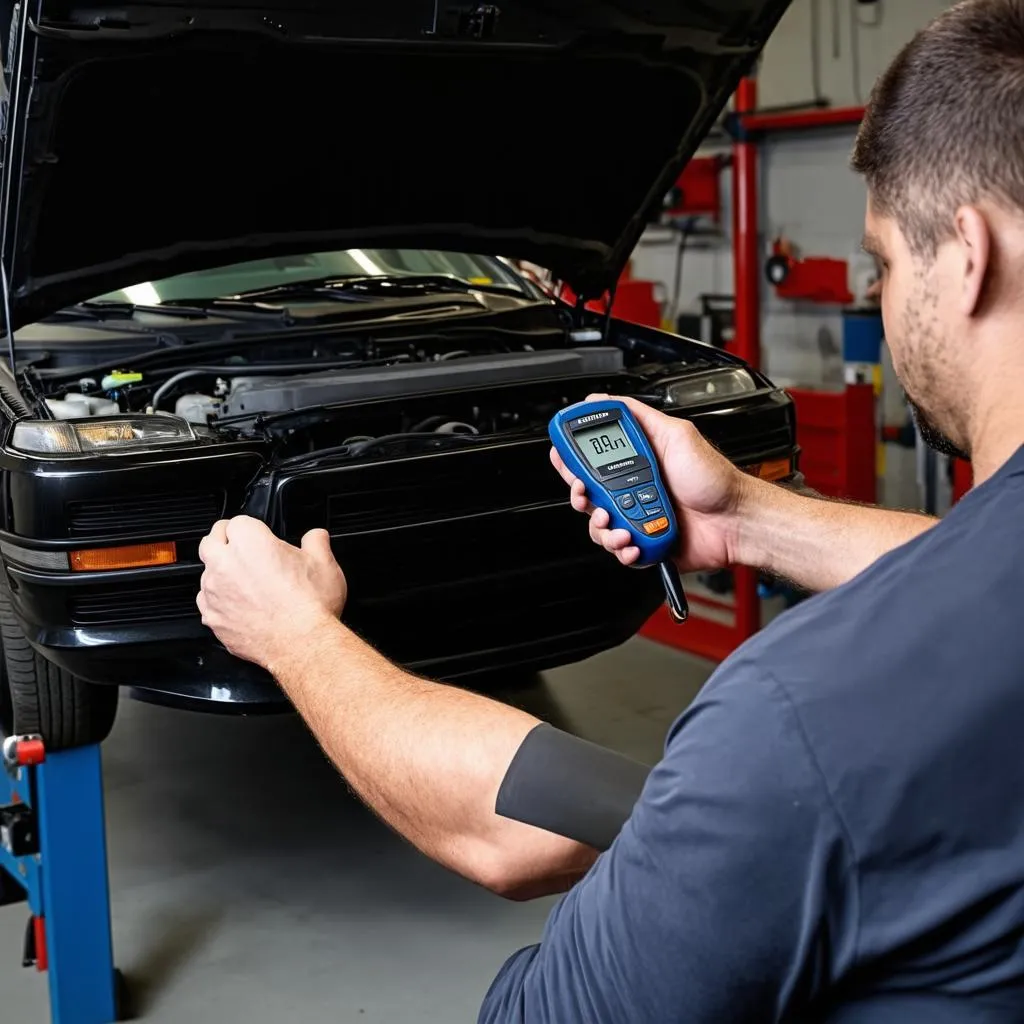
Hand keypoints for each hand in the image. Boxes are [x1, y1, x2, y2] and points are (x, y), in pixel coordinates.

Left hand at [197, 516, 346, 672]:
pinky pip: (207, 603)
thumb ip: (316, 542)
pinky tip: (241, 607)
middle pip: (210, 541)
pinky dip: (220, 603)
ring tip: (246, 585)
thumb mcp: (325, 564)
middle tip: (242, 552)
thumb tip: (316, 537)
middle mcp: (225, 564)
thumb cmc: (311, 606)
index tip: (260, 537)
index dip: (251, 528)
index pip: (237, 522)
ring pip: (206, 574)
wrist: (302, 644)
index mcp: (250, 541)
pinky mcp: (212, 618)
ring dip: (221, 575)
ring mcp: (214, 592)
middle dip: (223, 543)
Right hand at [550, 394, 752, 572]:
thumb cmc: (715, 480)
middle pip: (587, 496)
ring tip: (619, 523)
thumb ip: (642, 417)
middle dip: (581, 497)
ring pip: (599, 527)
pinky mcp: (644, 543)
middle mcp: (633, 490)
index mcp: (636, 462)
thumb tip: (608, 400)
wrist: (735, 520)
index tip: (564, 459)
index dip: (571, 460)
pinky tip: (633, 542)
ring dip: (603, 528)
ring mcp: (637, 518)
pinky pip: (619, 551)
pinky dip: (622, 550)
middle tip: (588, 495)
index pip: (592, 459)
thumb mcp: (678, 434)